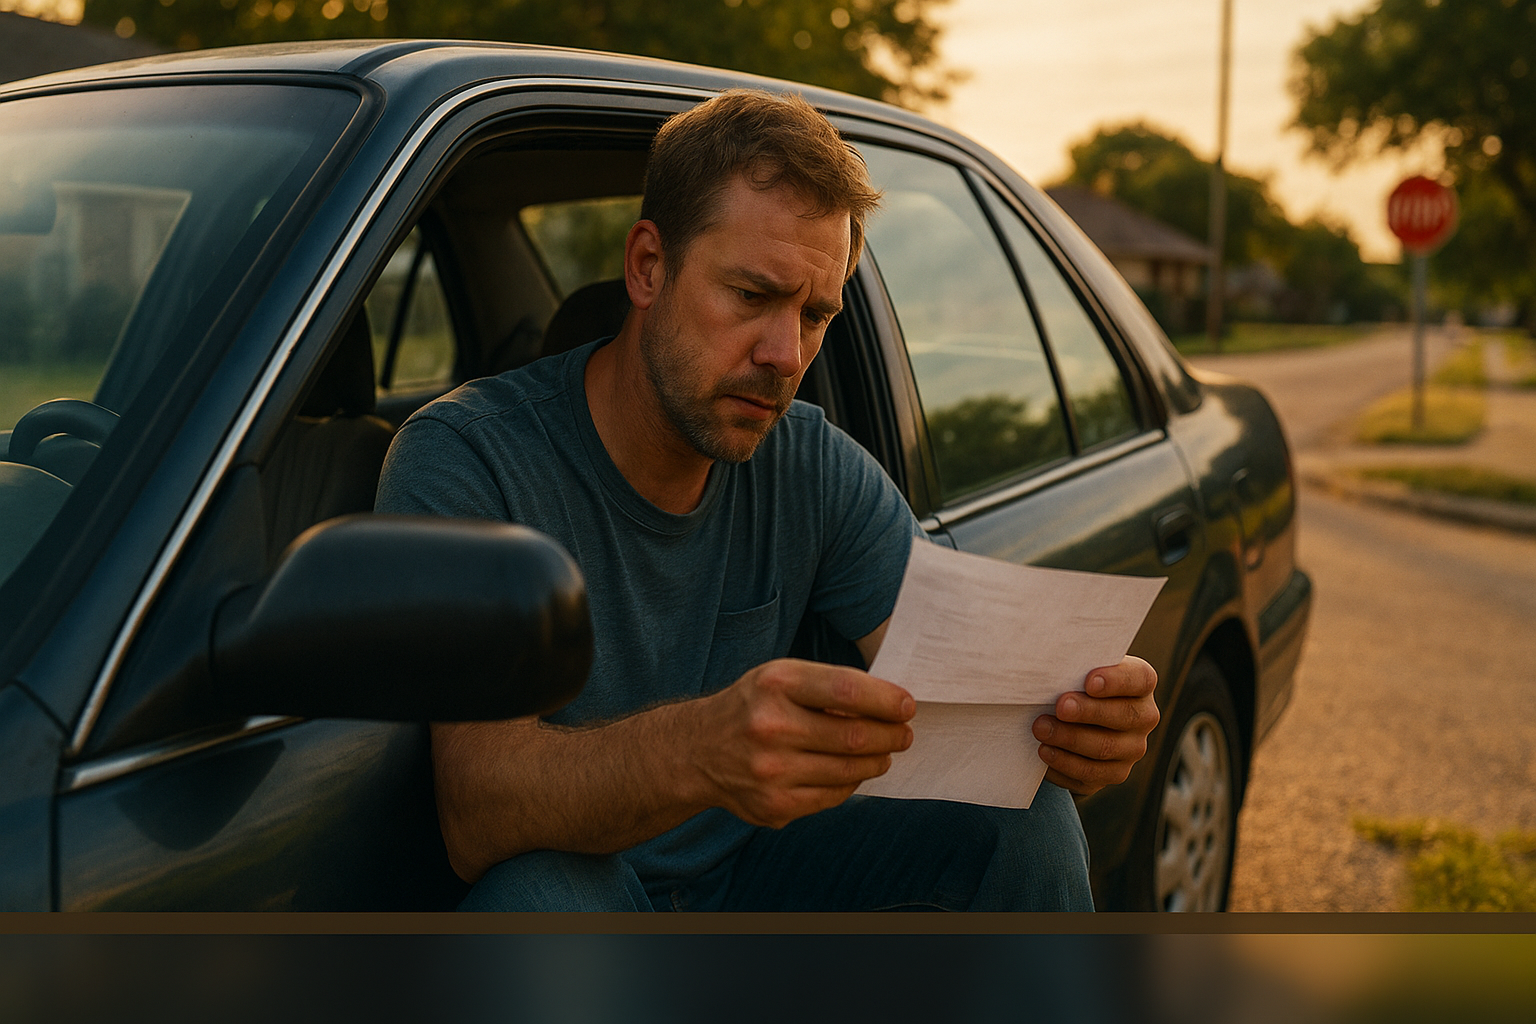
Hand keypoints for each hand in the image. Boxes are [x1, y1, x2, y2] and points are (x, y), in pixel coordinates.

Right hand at [693, 658, 914, 827]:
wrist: (697, 751)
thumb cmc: (752, 706)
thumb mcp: (781, 677)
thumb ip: (830, 687)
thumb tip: (891, 705)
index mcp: (775, 684)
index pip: (847, 690)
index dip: (886, 700)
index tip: (907, 706)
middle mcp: (770, 727)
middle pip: (855, 736)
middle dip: (891, 735)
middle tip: (904, 733)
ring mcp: (771, 772)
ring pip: (850, 771)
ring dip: (877, 761)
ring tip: (884, 752)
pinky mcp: (774, 806)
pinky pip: (833, 797)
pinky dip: (851, 784)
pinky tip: (852, 772)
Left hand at [1032, 656, 1158, 795]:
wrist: (1067, 715)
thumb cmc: (1073, 682)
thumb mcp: (1077, 668)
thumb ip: (1073, 664)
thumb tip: (1047, 661)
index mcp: (1140, 683)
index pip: (1140, 679)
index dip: (1117, 681)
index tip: (1089, 681)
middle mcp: (1143, 717)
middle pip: (1124, 716)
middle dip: (1088, 712)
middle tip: (1059, 707)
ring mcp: (1131, 749)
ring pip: (1105, 749)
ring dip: (1070, 739)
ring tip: (1040, 728)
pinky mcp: (1113, 773)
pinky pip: (1091, 774)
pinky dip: (1064, 764)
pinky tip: (1044, 752)